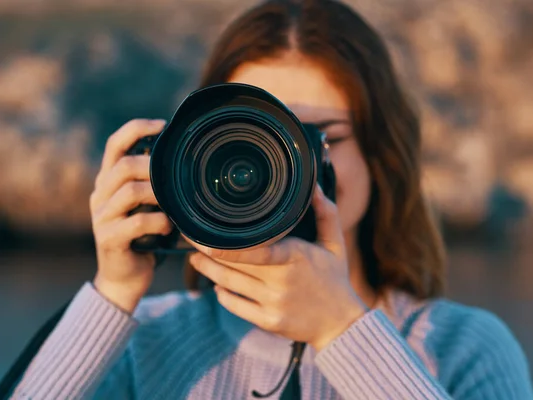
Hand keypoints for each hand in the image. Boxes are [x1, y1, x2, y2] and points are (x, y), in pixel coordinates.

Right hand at [90, 119, 172, 312]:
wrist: (124, 277)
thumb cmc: (144, 237)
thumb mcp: (148, 205)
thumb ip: (156, 184)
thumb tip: (185, 160)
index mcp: (109, 182)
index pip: (115, 144)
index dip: (136, 129)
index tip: (162, 125)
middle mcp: (100, 195)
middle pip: (123, 166)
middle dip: (154, 167)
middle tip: (175, 178)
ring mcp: (102, 217)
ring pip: (130, 192)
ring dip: (159, 196)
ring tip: (174, 206)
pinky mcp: (109, 239)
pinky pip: (137, 222)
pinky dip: (159, 222)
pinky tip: (169, 228)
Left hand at [188, 185, 367, 351]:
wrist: (340, 323)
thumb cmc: (335, 278)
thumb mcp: (336, 244)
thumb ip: (326, 214)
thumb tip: (314, 187)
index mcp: (296, 257)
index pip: (258, 251)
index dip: (229, 248)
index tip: (207, 237)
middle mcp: (282, 281)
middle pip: (235, 266)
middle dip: (209, 253)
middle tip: (192, 238)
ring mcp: (273, 303)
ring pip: (230, 285)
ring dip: (208, 271)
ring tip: (195, 259)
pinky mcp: (268, 321)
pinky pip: (236, 307)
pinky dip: (223, 295)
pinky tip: (216, 286)